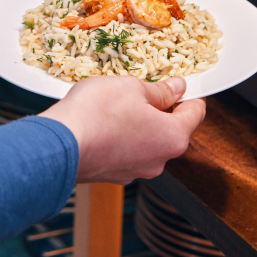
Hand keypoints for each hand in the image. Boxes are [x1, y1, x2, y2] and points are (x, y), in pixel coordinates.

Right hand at [40, 76, 205, 182]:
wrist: (60, 144)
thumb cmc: (98, 113)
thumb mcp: (133, 87)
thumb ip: (160, 90)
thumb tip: (177, 88)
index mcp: (172, 137)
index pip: (196, 113)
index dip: (191, 93)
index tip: (183, 82)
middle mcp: (159, 161)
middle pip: (172, 129)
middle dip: (161, 108)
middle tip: (144, 87)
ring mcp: (136, 171)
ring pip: (148, 141)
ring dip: (140, 122)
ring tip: (119, 102)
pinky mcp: (114, 174)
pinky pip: (127, 151)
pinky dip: (122, 136)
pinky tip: (105, 120)